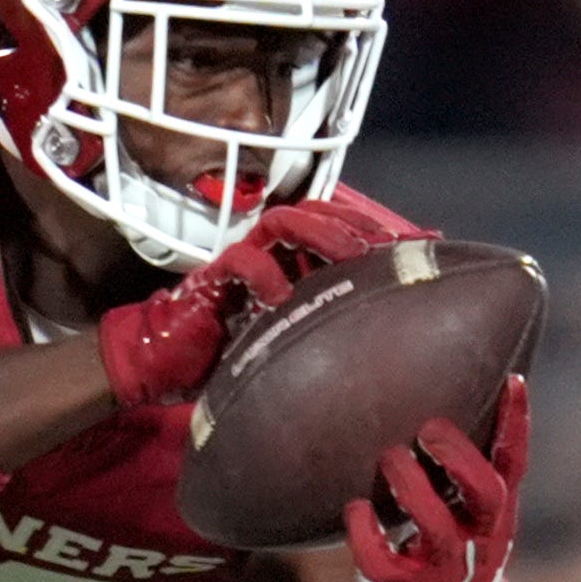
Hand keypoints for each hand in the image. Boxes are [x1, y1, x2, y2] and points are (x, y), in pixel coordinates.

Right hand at [93, 201, 380, 406]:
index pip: (338, 232)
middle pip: (317, 216)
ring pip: (284, 224)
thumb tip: (383, 334)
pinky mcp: (214, 279)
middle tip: (386, 243)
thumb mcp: (291, 343)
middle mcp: (270, 255)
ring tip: (349, 253)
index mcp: (292, 266)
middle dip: (354, 224)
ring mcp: (242, 262)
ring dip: (320, 233)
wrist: (162, 365)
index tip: (417, 244)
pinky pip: (242, 260)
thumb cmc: (227, 356)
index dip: (377, 234)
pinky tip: (282, 295)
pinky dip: (265, 274)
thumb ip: (325, 329)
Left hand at [345, 375, 526, 581]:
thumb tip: (472, 400)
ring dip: (408, 485)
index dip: (517, 424)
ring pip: (435, 526)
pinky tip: (355, 508)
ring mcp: (445, 571)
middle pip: (487, 496)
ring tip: (390, 458)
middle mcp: (479, 543)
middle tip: (428, 429)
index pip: (514, 467)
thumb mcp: (474, 518)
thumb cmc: (453, 554)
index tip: (512, 380)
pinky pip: (382, 560)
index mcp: (497, 518)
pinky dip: (364, 530)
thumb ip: (474, 471)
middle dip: (458, 456)